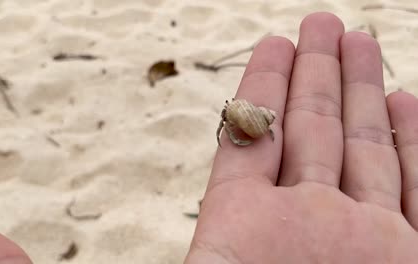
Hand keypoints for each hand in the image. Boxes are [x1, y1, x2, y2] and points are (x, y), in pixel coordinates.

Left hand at [185, 12, 417, 262]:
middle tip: (319, 24)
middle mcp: (306, 220)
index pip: (255, 136)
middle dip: (315, 72)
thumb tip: (201, 192)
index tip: (273, 44)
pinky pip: (414, 186)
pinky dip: (410, 141)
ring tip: (357, 40)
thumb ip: (206, 236)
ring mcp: (360, 234)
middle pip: (311, 128)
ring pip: (363, 145)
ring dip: (360, 90)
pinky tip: (401, 99)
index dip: (265, 87)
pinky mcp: (409, 253)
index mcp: (248, 222)